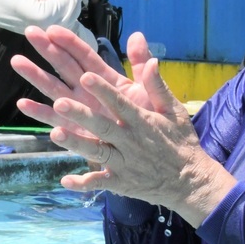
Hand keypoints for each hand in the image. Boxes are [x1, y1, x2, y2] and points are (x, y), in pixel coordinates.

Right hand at [11, 26, 153, 138]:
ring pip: (54, 89)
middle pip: (64, 67)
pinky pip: (55, 121)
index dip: (70, 42)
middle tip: (30, 32)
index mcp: (106, 80)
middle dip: (47, 50)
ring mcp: (79, 110)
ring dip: (35, 76)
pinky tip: (23, 104)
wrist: (153, 154)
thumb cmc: (152, 122)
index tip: (53, 28)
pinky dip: (40, 113)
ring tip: (17, 61)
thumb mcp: (151, 93)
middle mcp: (88, 92)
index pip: (85, 56)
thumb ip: (143, 68)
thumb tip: (138, 36)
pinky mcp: (75, 131)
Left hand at [13, 26, 235, 225]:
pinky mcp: (121, 183)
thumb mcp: (174, 111)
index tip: (86, 76)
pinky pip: (100, 183)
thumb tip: (152, 59)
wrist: (190, 181)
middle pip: (102, 125)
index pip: (120, 102)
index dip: (103, 90)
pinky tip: (65, 180)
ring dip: (76, 143)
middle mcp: (130, 141)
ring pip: (97, 152)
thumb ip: (157, 85)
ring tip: (54, 133)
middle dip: (81, 114)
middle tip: (60, 102)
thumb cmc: (180, 141)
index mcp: (142, 121)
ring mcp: (124, 163)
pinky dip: (84, 184)